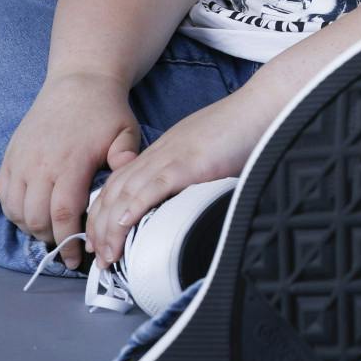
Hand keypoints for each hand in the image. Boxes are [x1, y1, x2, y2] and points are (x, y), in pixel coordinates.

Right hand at [0, 74, 142, 269]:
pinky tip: (31, 216)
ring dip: (31, 228)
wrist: (78, 82)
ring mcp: (21, 160)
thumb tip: (129, 182)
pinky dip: (14, 211)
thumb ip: (126, 159)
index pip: (63, 213)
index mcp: (70, 162)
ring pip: (16, 209)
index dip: (68, 240)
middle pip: (36, 217)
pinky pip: (3, 193)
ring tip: (50, 234)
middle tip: (67, 250)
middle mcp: (40, 164)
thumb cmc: (106, 112)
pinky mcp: (11, 156)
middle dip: (50, 240)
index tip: (78, 259)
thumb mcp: (126, 133)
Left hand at [87, 85, 279, 265]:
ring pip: (126, 193)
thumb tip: (196, 203)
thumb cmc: (246, 130)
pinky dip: (133, 208)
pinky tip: (123, 226)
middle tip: (97, 255)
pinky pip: (153, 188)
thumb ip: (197, 176)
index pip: (120, 183)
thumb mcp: (211, 155)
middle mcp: (161, 154)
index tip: (101, 237)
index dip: (104, 212)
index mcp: (165, 152)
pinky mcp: (189, 164)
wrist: (263, 105)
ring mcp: (173, 158)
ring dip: (110, 227)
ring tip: (107, 255)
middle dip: (98, 226)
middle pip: (114, 191)